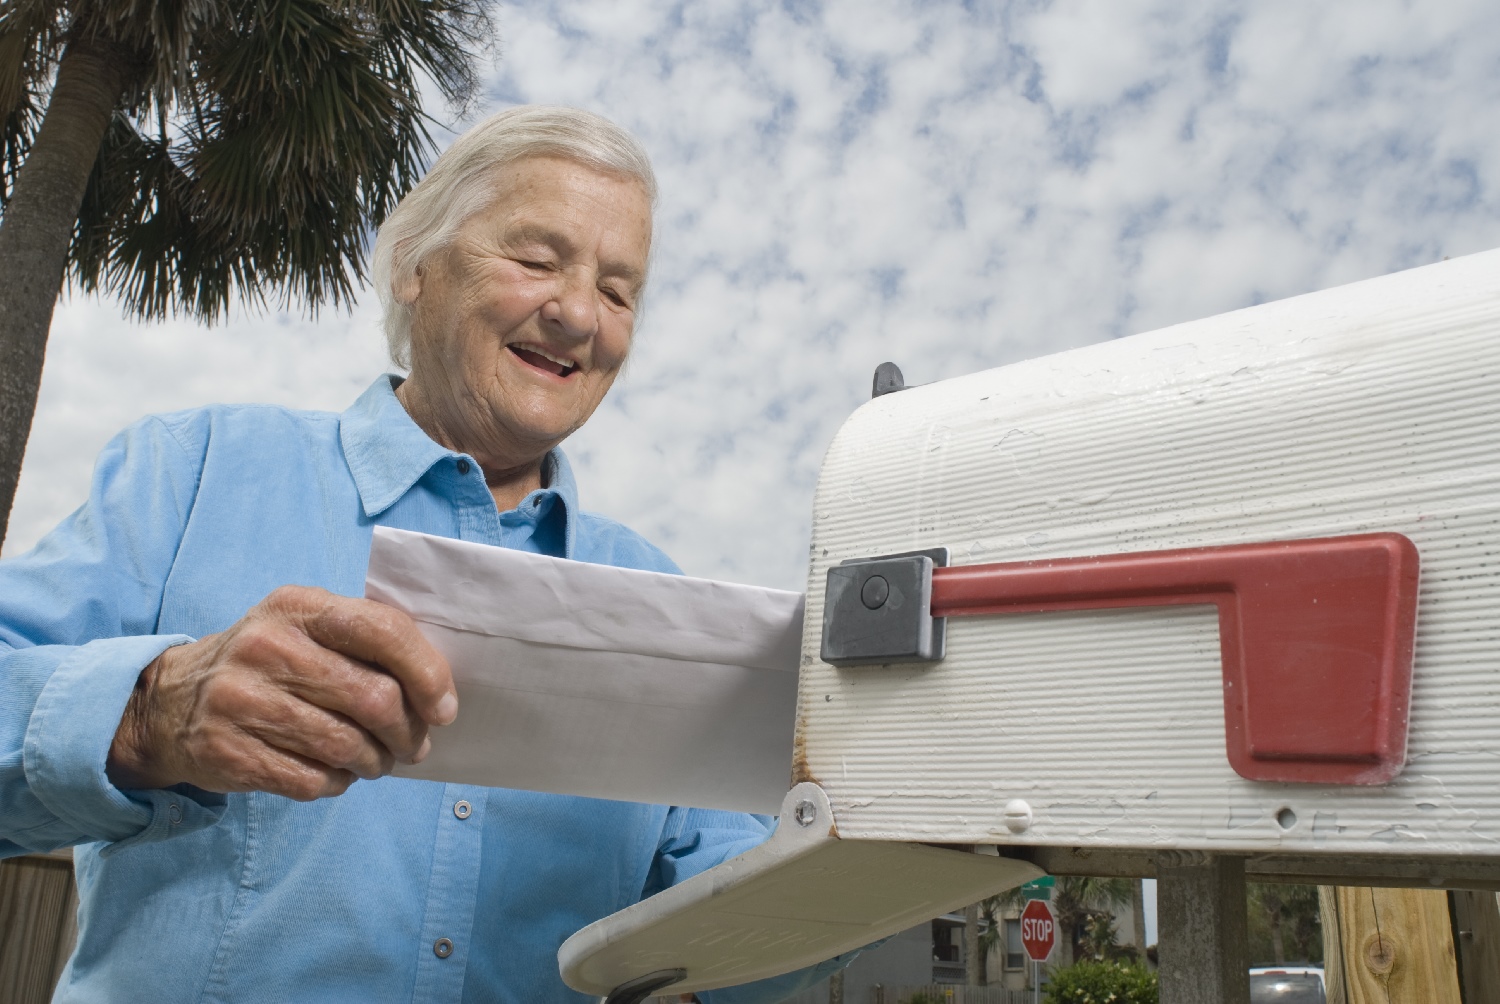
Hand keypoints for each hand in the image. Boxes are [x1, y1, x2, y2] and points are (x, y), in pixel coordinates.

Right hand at [106, 585, 455, 800]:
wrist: (171, 701)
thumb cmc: (269, 664)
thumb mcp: (306, 628)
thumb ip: (367, 642)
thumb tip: (438, 693)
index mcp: (298, 606)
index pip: (384, 631)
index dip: (428, 674)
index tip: (444, 709)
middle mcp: (267, 647)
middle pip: (373, 698)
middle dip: (408, 732)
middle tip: (413, 745)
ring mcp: (242, 700)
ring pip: (347, 745)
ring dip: (377, 762)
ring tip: (378, 760)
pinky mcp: (228, 751)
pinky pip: (312, 780)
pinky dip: (338, 783)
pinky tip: (336, 773)